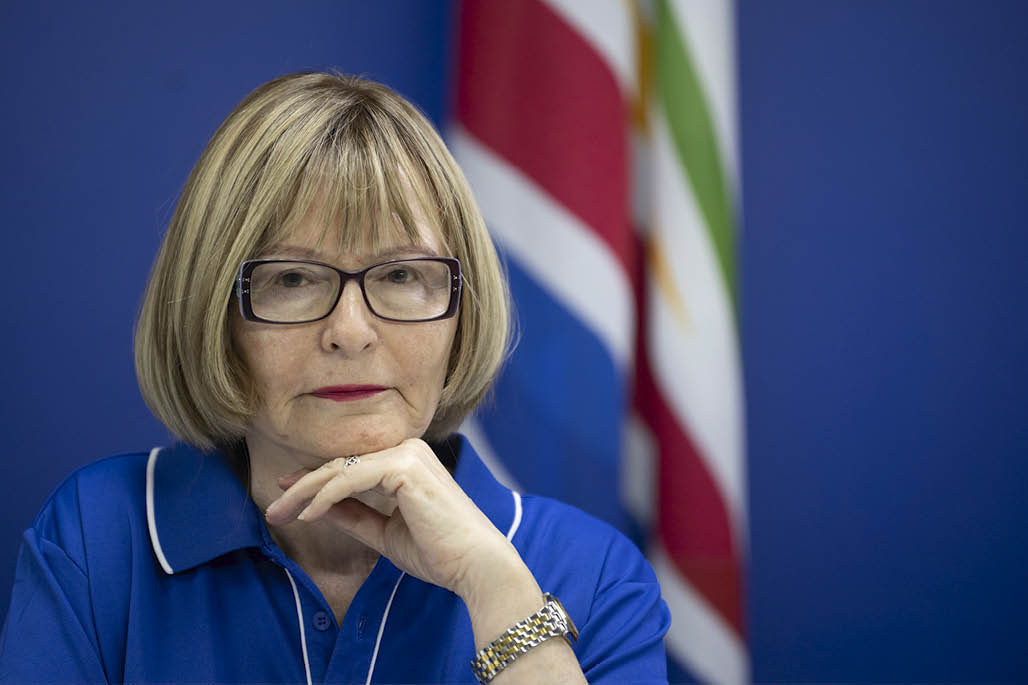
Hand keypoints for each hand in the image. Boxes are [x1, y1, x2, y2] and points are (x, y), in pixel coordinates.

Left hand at [263, 438, 524, 597]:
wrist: (475, 564)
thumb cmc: (438, 552)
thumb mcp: (384, 533)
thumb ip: (352, 516)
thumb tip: (315, 507)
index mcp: (406, 461)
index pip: (349, 467)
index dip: (312, 482)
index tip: (284, 499)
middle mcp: (407, 449)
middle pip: (340, 464)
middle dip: (300, 488)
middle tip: (272, 510)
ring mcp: (406, 454)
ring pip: (340, 469)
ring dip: (304, 492)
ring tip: (279, 513)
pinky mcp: (403, 467)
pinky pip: (351, 478)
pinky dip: (325, 497)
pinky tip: (306, 515)